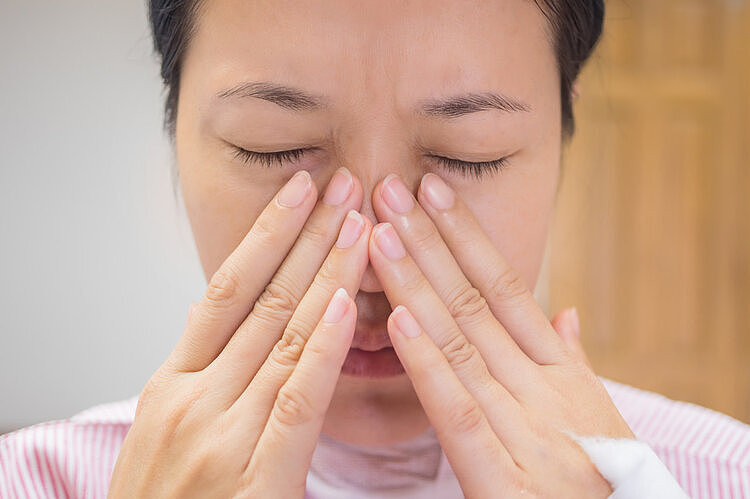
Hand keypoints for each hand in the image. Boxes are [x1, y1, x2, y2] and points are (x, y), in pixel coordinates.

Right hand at [109, 168, 370, 497]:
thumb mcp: (174, 433)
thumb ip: (213, 381)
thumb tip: (261, 332)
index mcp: (171, 385)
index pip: (226, 290)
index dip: (266, 234)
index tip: (301, 191)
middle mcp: (192, 398)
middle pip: (261, 298)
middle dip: (307, 235)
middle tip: (343, 183)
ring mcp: (220, 436)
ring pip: (283, 335)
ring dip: (326, 273)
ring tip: (360, 222)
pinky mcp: (256, 480)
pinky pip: (297, 400)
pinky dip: (322, 347)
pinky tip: (347, 303)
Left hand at [368, 173, 633, 497]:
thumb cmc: (604, 481)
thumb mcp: (597, 414)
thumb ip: (574, 361)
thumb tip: (566, 312)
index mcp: (561, 372)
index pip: (507, 288)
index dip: (467, 236)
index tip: (433, 190)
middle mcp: (542, 388)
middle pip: (474, 302)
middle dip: (429, 242)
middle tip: (389, 188)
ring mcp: (523, 429)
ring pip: (460, 343)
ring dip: (415, 284)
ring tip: (379, 234)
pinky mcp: (500, 478)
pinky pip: (457, 411)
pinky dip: (426, 364)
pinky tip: (396, 321)